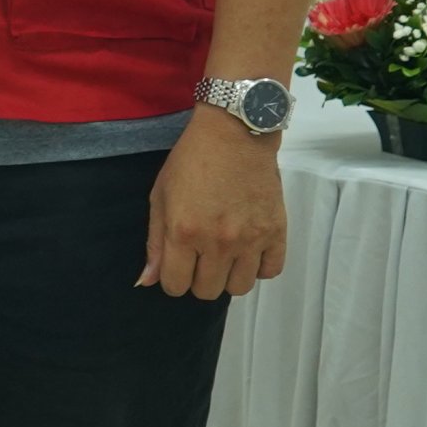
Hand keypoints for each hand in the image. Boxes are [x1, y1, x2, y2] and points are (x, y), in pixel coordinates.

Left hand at [142, 109, 286, 297]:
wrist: (234, 135)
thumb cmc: (190, 162)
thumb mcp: (159, 197)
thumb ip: (155, 242)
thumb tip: (149, 281)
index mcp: (183, 233)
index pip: (176, 286)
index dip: (173, 280)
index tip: (178, 266)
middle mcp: (218, 242)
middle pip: (208, 291)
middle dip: (199, 280)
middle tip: (200, 259)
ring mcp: (251, 239)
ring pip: (240, 287)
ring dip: (228, 277)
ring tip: (225, 256)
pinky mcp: (277, 232)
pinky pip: (271, 271)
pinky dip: (259, 268)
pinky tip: (249, 252)